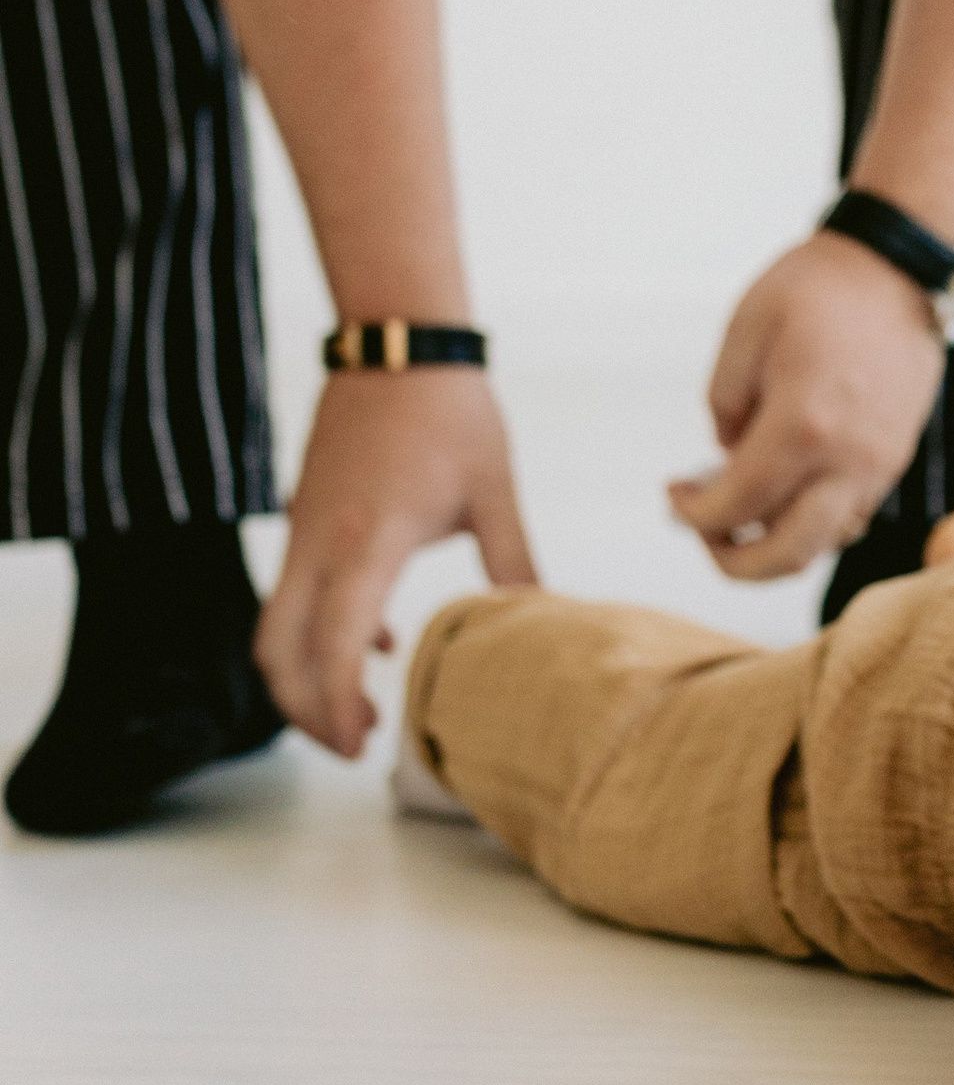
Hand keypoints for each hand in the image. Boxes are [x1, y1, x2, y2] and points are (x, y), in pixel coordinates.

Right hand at [256, 367, 534, 756]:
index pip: (334, 643)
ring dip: (307, 677)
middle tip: (354, 746)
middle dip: (304, 710)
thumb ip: (515, 564)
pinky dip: (321, 631)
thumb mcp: (493, 492)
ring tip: (363, 711)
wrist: (398, 339)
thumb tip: (545, 622)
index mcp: (367, 540)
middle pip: (278, 650)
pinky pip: (295, 592)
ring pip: (277, 625)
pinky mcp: (304, 516)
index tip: (363, 744)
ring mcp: (302, 528)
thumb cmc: (450, 410)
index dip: (338, 705)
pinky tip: (378, 643)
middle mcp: (319, 541)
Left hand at [668, 233, 947, 580]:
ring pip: (823, 546)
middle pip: (786, 555)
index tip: (673, 494)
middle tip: (703, 530)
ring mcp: (878, 466)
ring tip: (740, 512)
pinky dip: (812, 525)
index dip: (692, 515)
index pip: (735, 507)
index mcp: (801, 426)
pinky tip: (786, 492)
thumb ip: (723, 403)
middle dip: (732, 561)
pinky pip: (851, 520)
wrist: (899, 268)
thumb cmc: (818, 288)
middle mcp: (847, 460)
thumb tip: (726, 456)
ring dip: (774, 546)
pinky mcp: (896, 459)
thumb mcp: (745, 328)